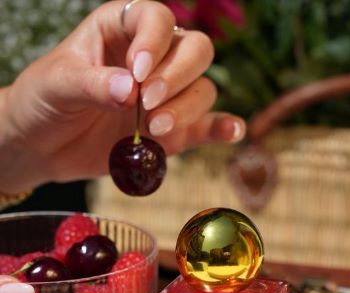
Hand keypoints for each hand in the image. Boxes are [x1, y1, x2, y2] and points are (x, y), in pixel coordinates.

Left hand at [0, 0, 244, 192]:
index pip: (156, 18)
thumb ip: (93, 84)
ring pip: (203, 89)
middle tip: (148, 102)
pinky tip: (231, 131)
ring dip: (186, 109)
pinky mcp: (177, 129)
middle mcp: (154, 56)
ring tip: (153, 128)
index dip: (155, 41)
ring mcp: (169, 94)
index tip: (137, 72)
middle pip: (196, 49)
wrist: (44, 143)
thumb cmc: (45, 99)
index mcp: (122, 28)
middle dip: (178, 76)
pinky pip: (210, 125)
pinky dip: (224, 128)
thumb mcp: (57, 85)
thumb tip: (130, 90)